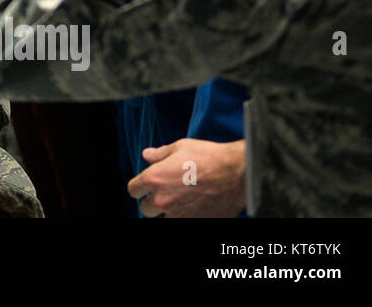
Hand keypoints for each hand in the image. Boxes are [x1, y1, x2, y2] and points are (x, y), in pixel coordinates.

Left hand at [129, 138, 246, 217]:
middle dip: (152, 201)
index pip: (133, 190)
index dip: (140, 186)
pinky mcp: (196, 223)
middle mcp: (163, 200)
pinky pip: (182, 224)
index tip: (147, 184)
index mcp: (155, 179)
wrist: (238, 174)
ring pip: (162, 220)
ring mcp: (179, 215)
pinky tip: (192, 208)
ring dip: (167, 213)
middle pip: (145, 209)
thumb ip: (160, 154)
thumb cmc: (209, 157)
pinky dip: (184, 218)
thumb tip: (146, 155)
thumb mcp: (180, 147)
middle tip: (166, 193)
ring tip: (180, 202)